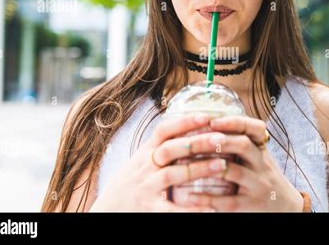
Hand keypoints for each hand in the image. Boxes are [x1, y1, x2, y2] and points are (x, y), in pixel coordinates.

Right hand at [90, 114, 221, 211]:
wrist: (105, 212)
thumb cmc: (128, 185)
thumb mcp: (140, 161)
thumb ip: (161, 147)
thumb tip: (188, 129)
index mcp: (145, 153)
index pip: (164, 131)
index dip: (185, 121)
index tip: (207, 116)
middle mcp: (144, 167)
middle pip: (171, 149)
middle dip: (197, 142)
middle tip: (222, 137)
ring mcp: (145, 188)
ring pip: (172, 174)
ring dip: (198, 168)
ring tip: (223, 164)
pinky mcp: (148, 210)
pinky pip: (172, 210)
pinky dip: (192, 209)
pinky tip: (211, 209)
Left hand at [178, 115, 305, 211]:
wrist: (285, 207)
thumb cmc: (262, 177)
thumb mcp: (257, 156)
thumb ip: (239, 141)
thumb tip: (204, 122)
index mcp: (261, 148)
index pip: (255, 128)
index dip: (233, 122)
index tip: (211, 120)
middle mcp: (262, 164)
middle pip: (243, 145)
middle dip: (216, 141)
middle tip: (192, 140)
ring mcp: (259, 185)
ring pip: (236, 172)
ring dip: (210, 166)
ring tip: (188, 163)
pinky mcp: (252, 205)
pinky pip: (229, 201)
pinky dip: (208, 198)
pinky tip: (190, 195)